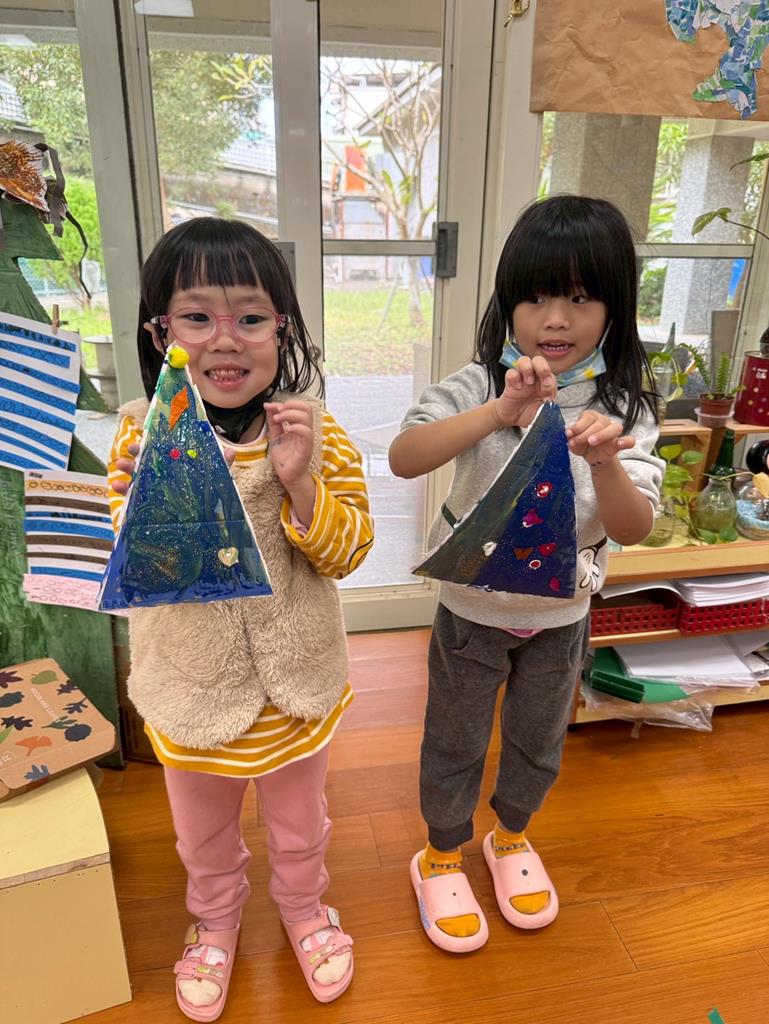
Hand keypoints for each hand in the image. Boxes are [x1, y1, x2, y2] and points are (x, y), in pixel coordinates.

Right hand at [111, 440, 234, 494]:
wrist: (206, 522)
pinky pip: (132, 498)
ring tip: (119, 472)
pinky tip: (115, 488)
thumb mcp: (214, 478)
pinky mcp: (147, 505)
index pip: (159, 451)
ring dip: (125, 473)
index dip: (147, 446)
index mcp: (175, 465)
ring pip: (135, 479)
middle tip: (126, 457)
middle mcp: (161, 475)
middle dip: (133, 459)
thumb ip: (219, 465)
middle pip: (144, 463)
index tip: (137, 444)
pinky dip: (122, 492)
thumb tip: (230, 451)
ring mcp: (152, 490)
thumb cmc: (207, 494)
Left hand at [265, 400, 313, 489]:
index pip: (299, 407)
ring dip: (290, 414)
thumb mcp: (275, 436)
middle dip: (290, 405)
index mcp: (299, 426)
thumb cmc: (284, 458)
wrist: (287, 476)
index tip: (271, 406)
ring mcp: (307, 439)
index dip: (285, 403)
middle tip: (277, 412)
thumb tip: (269, 406)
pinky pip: (306, 433)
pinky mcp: (306, 448)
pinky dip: (296, 427)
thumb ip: (274, 422)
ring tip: (278, 419)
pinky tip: (286, 430)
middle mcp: (305, 430)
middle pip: (307, 408)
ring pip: (306, 417)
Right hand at [493, 356, 556, 428]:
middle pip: (539, 360)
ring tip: (528, 382)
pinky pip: (510, 372)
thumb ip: (547, 407)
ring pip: (524, 360)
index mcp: (545, 384)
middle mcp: (534, 378)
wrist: (512, 419)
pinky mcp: (510, 382)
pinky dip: (514, 378)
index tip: (547, 396)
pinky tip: (516, 388)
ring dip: (528, 369)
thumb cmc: (529, 414)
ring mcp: (521, 378)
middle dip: (542, 367)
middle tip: (542, 381)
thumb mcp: (542, 414)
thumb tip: (550, 401)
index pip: (551, 374)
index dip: (551, 382)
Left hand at [566, 410, 635, 468]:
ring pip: (615, 428)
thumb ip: (571, 437)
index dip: (578, 424)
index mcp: (591, 417)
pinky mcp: (620, 443)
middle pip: (600, 423)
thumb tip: (569, 434)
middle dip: (587, 432)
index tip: (569, 433)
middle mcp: (604, 421)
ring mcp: (614, 431)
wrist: (592, 456)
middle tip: (577, 441)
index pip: (588, 416)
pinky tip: (622, 444)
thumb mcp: (573, 441)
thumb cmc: (582, 445)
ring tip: (591, 442)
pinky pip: (629, 440)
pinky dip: (627, 441)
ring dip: (603, 435)